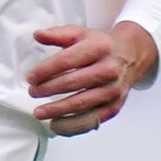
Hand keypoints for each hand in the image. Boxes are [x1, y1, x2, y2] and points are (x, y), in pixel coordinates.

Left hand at [27, 21, 157, 134]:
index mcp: (98, 48)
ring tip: (39, 113)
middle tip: (32, 93)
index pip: (67, 60)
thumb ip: (57, 34)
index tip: (30, 78)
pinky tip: (56, 125)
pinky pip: (92, 120)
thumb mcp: (79, 34)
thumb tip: (37, 35)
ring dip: (58, 110)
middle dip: (49, 89)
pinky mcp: (114, 107)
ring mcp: (112, 90)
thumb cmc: (99, 46)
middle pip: (74, 82)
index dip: (46, 70)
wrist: (130, 56)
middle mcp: (108, 70)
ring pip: (82, 104)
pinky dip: (72, 126)